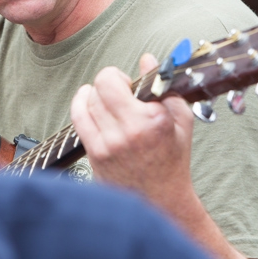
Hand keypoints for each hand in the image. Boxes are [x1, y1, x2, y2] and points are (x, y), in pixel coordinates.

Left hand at [70, 54, 195, 212]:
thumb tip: (147, 59)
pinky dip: (80, 105)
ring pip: (86, 101)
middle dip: (108, 84)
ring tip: (107, 102)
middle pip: (97, 87)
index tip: (128, 84)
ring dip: (95, 95)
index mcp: (151, 120)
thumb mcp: (180, 120)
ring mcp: (107, 144)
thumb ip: (163, 85)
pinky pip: (77, 118)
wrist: (159, 198)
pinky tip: (89, 105)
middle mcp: (126, 131)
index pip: (112, 80)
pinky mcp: (94, 155)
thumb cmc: (172, 160)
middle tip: (119, 93)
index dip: (118, 77)